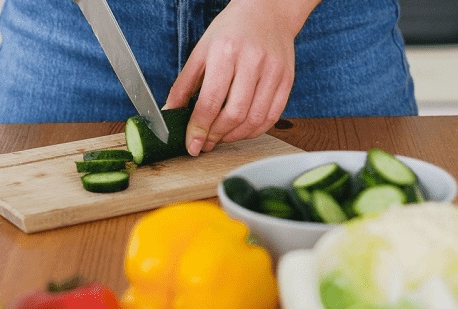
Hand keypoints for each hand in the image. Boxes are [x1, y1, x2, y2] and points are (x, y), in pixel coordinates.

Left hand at [165, 0, 318, 155]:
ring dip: (235, 137)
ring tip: (221, 138)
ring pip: (255, 120)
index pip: (210, 101)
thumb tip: (170, 114)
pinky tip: (241, 131)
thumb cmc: (231, 31)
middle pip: (234, 114)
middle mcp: (252, 61)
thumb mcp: (201, 51)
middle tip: (206, 143)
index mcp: (226, 52)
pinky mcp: (287, 80)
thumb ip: (184, 85)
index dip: (199, 129)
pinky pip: (272, 117)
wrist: (268, 13)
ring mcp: (273, 72)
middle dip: (216, 136)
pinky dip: (255, 131)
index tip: (192, 146)